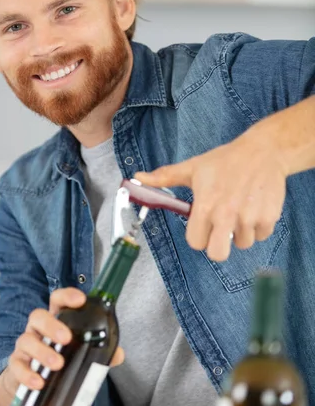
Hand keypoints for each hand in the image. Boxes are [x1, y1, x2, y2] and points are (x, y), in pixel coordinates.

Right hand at [0, 288, 124, 395]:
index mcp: (56, 320)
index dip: (67, 296)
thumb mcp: (82, 352)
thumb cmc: (61, 357)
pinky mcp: (16, 365)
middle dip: (52, 325)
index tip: (80, 300)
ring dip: (42, 352)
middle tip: (66, 338)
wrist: (33, 381)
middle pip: (38, 316)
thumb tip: (118, 354)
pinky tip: (38, 382)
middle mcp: (38, 329)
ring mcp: (25, 346)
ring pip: (26, 340)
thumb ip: (101, 352)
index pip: (58, 300)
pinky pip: (17, 366)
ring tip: (58, 364)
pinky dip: (27, 374)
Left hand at [135, 129, 287, 261]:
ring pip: (243, 244)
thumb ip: (164, 178)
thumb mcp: (192, 168)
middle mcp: (226, 215)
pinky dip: (259, 226)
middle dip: (218, 245)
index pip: (195, 242)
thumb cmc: (224, 160)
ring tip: (240, 209)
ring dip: (241, 232)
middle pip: (218, 254)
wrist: (263, 151)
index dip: (199, 236)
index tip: (204, 225)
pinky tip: (254, 207)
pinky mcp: (268, 217)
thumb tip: (137, 178)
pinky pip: (262, 236)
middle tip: (222, 228)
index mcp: (205, 206)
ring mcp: (249, 218)